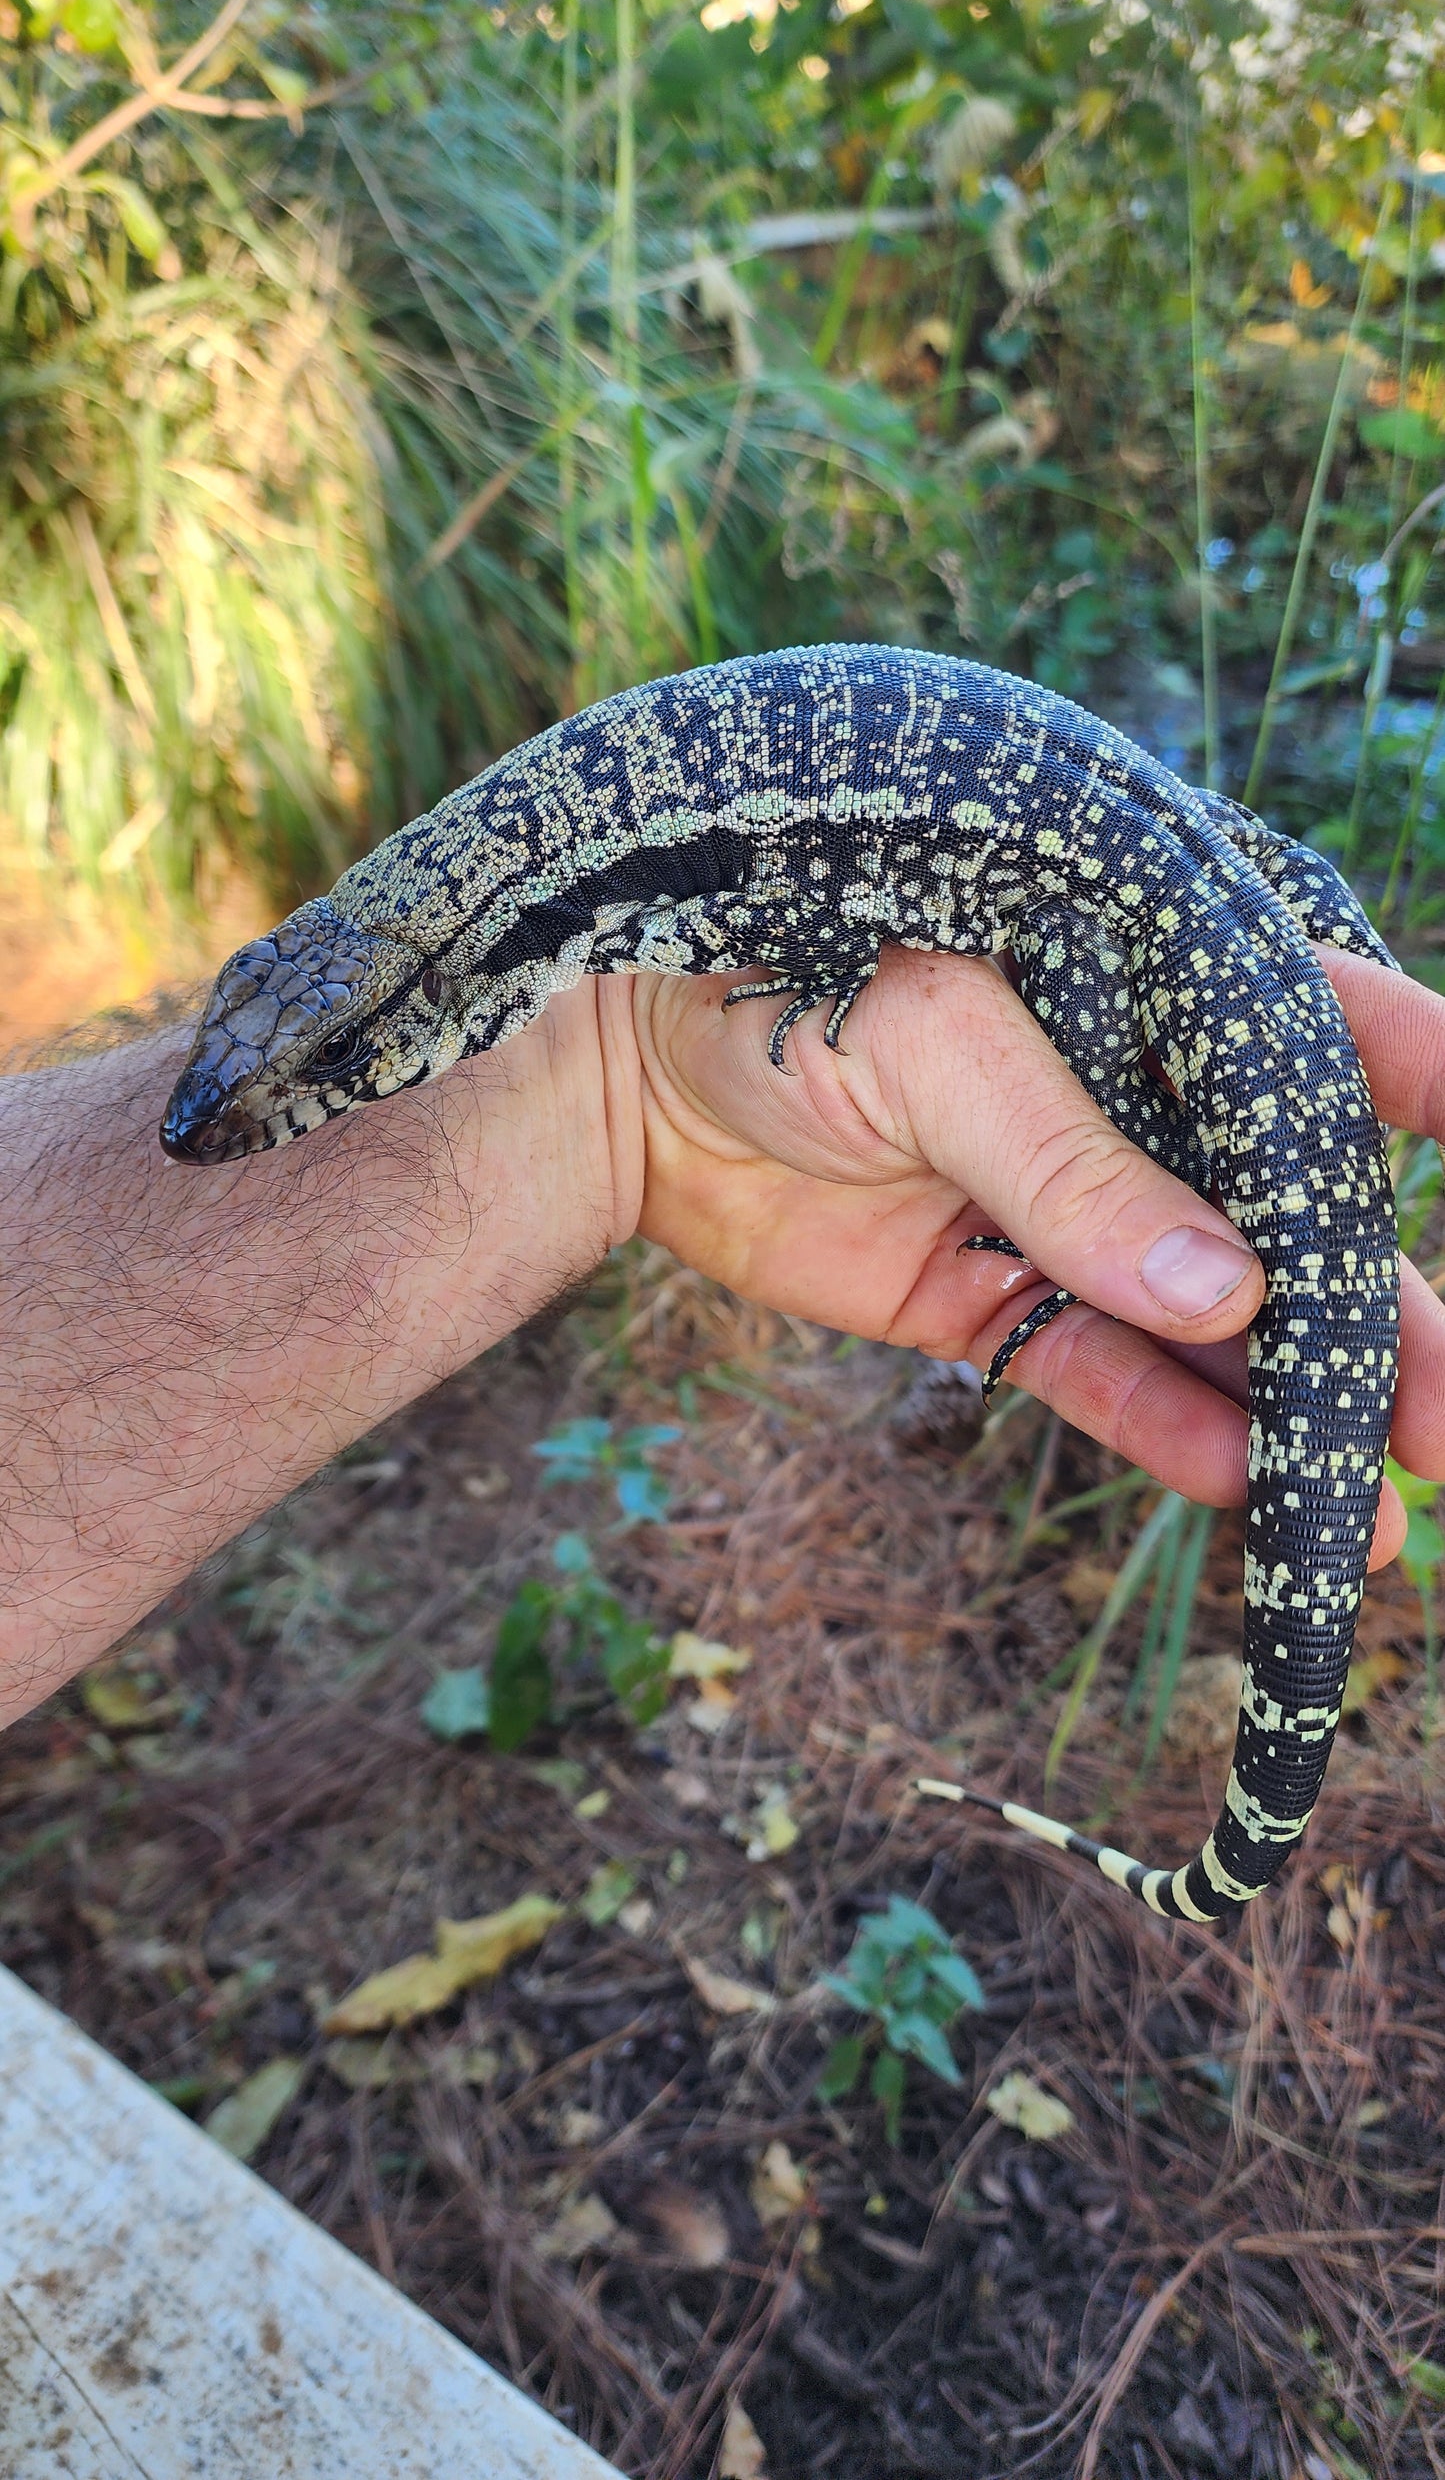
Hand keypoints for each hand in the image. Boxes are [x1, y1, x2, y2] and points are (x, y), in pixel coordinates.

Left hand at [627, 943, 1444, 1566]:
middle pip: (1281, 1211)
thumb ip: (1074, 1166)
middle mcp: (1119, 1095)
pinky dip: (1163, 1432)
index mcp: (1134, 977)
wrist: (611, 1072)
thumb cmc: (775, 980)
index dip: (1415, 1071)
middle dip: (1378, 1314)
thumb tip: (1232, 1295)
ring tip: (1375, 1511)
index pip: (1312, 1019)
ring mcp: (1055, 1206)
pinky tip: (1246, 1492)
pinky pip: (1092, 1373)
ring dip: (1288, 1406)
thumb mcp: (935, 1040)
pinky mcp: (981, 1295)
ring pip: (1203, 1315)